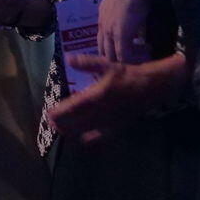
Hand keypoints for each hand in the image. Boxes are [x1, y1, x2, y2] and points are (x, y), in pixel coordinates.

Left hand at [49, 53, 188, 144]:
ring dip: (72, 134)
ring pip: (85, 134)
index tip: (48, 114)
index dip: (59, 113)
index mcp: (97, 96)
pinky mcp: (116, 129)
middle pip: (76, 124)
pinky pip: (99, 140)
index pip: (73, 108)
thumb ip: (87, 63)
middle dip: (62, 125)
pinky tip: (81, 139)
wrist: (150, 87)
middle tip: (52, 123)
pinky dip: (88, 141)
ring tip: (62, 130)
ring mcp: (109, 123)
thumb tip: (69, 59)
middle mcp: (101, 112)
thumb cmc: (127, 74)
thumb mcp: (107, 64)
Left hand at [97, 0, 151, 63]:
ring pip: (113, 56)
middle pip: (104, 51)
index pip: (102, 40)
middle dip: (117, 58)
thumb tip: (133, 22)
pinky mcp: (120, 36)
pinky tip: (148, 51)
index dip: (111, 48)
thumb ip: (124, 15)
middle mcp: (102, 26)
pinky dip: (136, 58)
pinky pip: (124, 56)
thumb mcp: (123, 4)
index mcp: (102, 17)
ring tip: (143, 55)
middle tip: (133, 58)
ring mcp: (109, 32)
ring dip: (128, 59)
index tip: (126, 51)